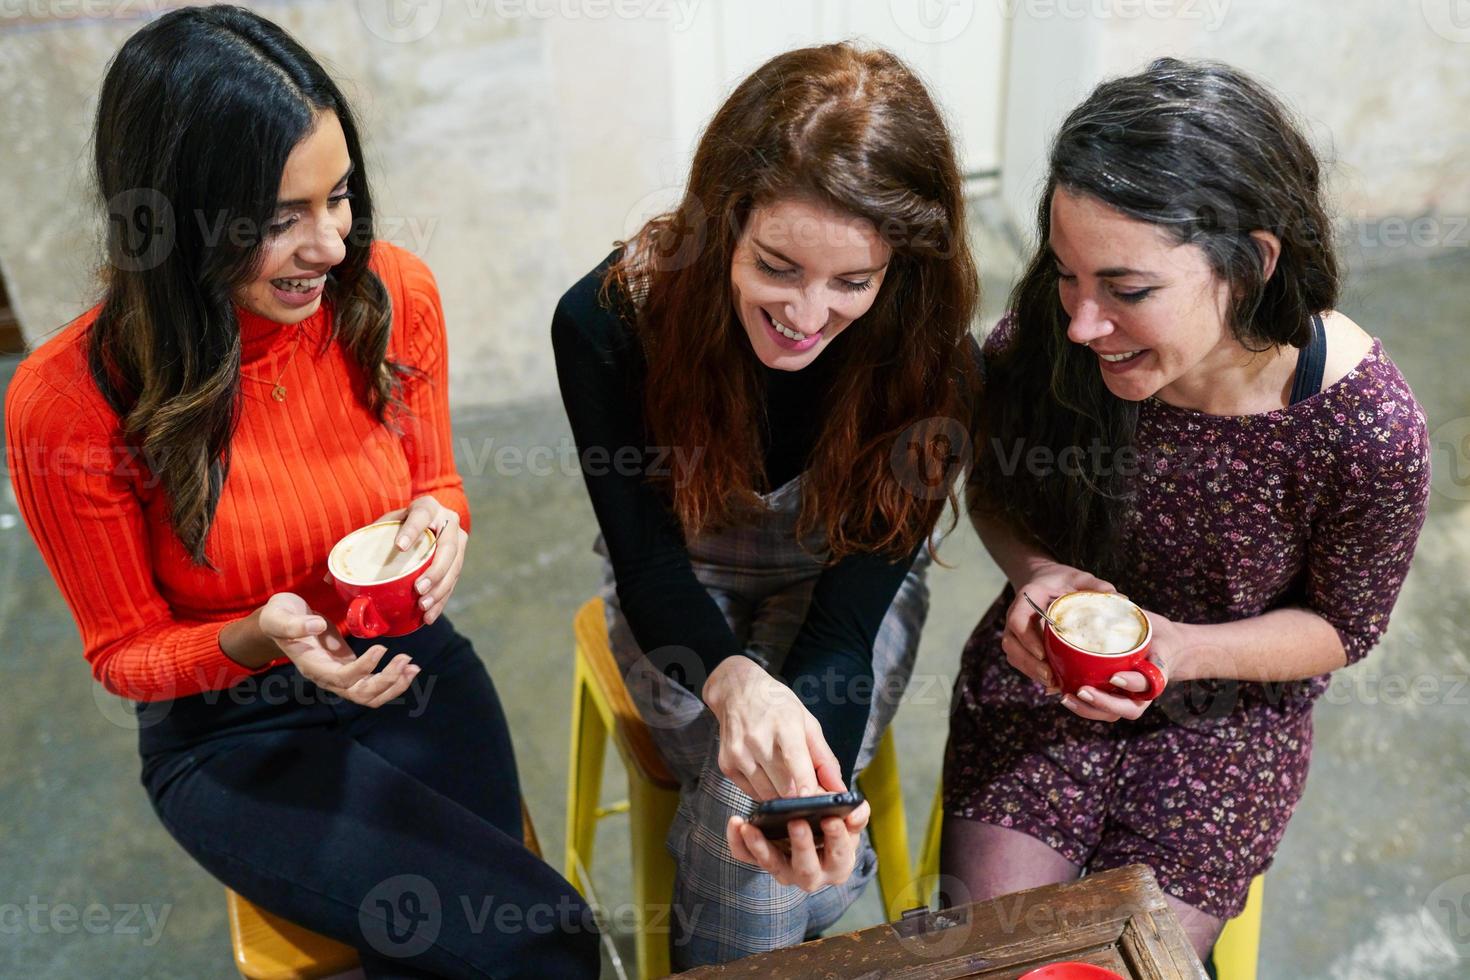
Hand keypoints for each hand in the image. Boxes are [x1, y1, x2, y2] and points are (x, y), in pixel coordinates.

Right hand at [259, 592, 418, 706]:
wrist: (279, 620)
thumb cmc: (278, 617)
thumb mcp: (279, 615)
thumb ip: (294, 624)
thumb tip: (317, 625)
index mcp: (312, 667)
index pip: (341, 678)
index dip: (363, 668)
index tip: (382, 648)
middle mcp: (328, 678)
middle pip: (361, 694)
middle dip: (386, 681)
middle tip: (406, 660)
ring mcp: (340, 676)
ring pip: (370, 695)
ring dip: (394, 685)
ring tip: (413, 667)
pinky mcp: (350, 669)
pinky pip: (373, 684)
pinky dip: (393, 679)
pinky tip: (409, 667)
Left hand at [354, 495, 467, 625]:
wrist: (429, 519)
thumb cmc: (399, 524)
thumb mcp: (383, 526)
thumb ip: (359, 545)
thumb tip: (327, 578)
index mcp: (427, 507)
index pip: (421, 516)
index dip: (412, 531)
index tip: (400, 546)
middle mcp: (448, 522)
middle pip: (447, 548)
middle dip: (435, 571)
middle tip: (418, 589)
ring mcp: (458, 541)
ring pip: (454, 567)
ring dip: (440, 589)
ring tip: (423, 606)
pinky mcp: (459, 560)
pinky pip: (453, 582)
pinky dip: (442, 600)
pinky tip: (429, 616)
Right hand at [703, 656, 836, 801]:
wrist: (736, 691)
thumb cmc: (776, 705)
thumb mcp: (807, 722)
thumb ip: (824, 758)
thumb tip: (839, 788)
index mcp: (784, 725)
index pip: (795, 762)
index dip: (807, 787)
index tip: (817, 804)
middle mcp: (757, 739)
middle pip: (784, 786)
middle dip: (800, 794)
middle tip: (807, 789)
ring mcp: (739, 753)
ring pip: (768, 794)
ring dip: (781, 793)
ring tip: (784, 774)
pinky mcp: (726, 765)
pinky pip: (752, 792)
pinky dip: (764, 789)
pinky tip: (766, 771)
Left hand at [726, 759, 870, 891]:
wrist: (809, 821)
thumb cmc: (831, 819)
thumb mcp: (848, 816)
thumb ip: (857, 812)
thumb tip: (855, 813)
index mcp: (839, 863)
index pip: (840, 855)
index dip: (837, 838)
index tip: (831, 818)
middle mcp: (812, 874)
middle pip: (806, 869)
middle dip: (802, 846)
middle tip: (796, 822)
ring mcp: (785, 871)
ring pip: (772, 865)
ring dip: (761, 847)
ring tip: (751, 827)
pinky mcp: (762, 862)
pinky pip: (747, 857)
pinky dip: (738, 842)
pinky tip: (736, 822)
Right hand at [1002, 562, 1115, 693]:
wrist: (1045, 580)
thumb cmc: (1062, 580)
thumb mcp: (1079, 578)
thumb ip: (1096, 586)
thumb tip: (1122, 600)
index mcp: (1028, 597)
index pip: (1018, 620)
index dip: (1027, 639)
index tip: (1043, 654)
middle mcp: (1016, 615)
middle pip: (1012, 644)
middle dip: (1029, 664)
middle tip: (1050, 677)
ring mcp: (1016, 631)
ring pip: (1014, 655)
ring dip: (1030, 671)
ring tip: (1052, 684)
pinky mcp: (1022, 643)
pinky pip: (1021, 661)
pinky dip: (1033, 673)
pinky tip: (1052, 683)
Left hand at [1065, 610, 1183, 722]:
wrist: (1164, 647)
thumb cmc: (1155, 634)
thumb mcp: (1150, 627)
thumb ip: (1132, 622)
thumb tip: (1107, 598)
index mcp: (1156, 676)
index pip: (1145, 685)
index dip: (1131, 683)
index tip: (1115, 677)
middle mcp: (1143, 694)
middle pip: (1127, 709)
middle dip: (1104, 703)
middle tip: (1082, 691)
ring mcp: (1129, 699)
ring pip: (1110, 713)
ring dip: (1087, 709)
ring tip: (1065, 696)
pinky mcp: (1115, 699)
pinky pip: (1099, 708)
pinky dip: (1080, 705)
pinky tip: (1061, 693)